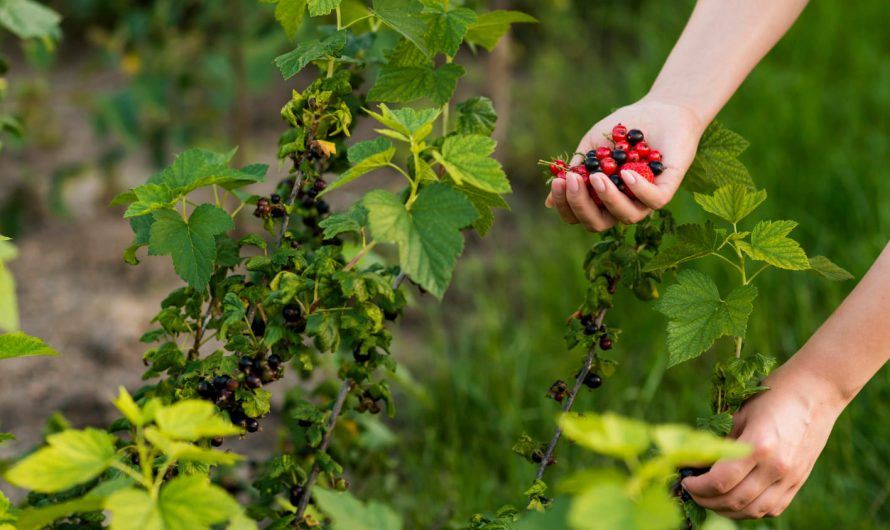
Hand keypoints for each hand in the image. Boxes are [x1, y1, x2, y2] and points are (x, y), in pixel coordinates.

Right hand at [545, 97, 704, 230]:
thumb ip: (575, 172)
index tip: (558, 183)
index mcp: (601, 199)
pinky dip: (638, 190)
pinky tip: (625, 173)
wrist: (658, 109)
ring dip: (608, 198)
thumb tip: (549, 202)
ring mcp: (645, 200)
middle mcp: (622, 205)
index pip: (579, 215)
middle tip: (572, 181)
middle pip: (598, 223)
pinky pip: (654, 201)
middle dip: (581, 205)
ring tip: (598, 176)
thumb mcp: (591, 148)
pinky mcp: (667, 188)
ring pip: (626, 216)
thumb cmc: (621, 131)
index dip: (565, 206)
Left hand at [682, 365, 847, 518]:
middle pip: (734, 500)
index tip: (684, 480)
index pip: (720, 481)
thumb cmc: (773, 395)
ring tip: (709, 498)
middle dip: (706, 500)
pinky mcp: (798, 482)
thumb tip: (695, 464)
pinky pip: (771, 508)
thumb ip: (720, 443)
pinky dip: (750, 510)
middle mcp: (776, 467)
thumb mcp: (740, 414)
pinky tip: (735, 500)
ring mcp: (790, 478)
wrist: (816, 391)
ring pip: (753, 511)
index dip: (696, 486)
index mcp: (758, 446)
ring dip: (726, 510)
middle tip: (692, 491)